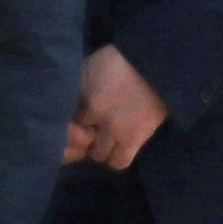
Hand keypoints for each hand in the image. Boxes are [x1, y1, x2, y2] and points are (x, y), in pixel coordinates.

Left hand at [61, 45, 165, 169]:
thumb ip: (76, 90)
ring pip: (99, 156)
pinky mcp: (137, 138)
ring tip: (104, 138)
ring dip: (99, 148)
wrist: (155, 63)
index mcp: (89, 101)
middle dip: (82, 137)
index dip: (70, 124)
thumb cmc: (116, 61)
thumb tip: (68, 110)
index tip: (76, 120)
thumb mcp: (87, 68)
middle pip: (81, 142)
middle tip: (89, 129)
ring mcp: (120, 132)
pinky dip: (115, 157)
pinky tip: (117, 146)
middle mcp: (102, 120)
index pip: (68, 125)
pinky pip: (120, 162)